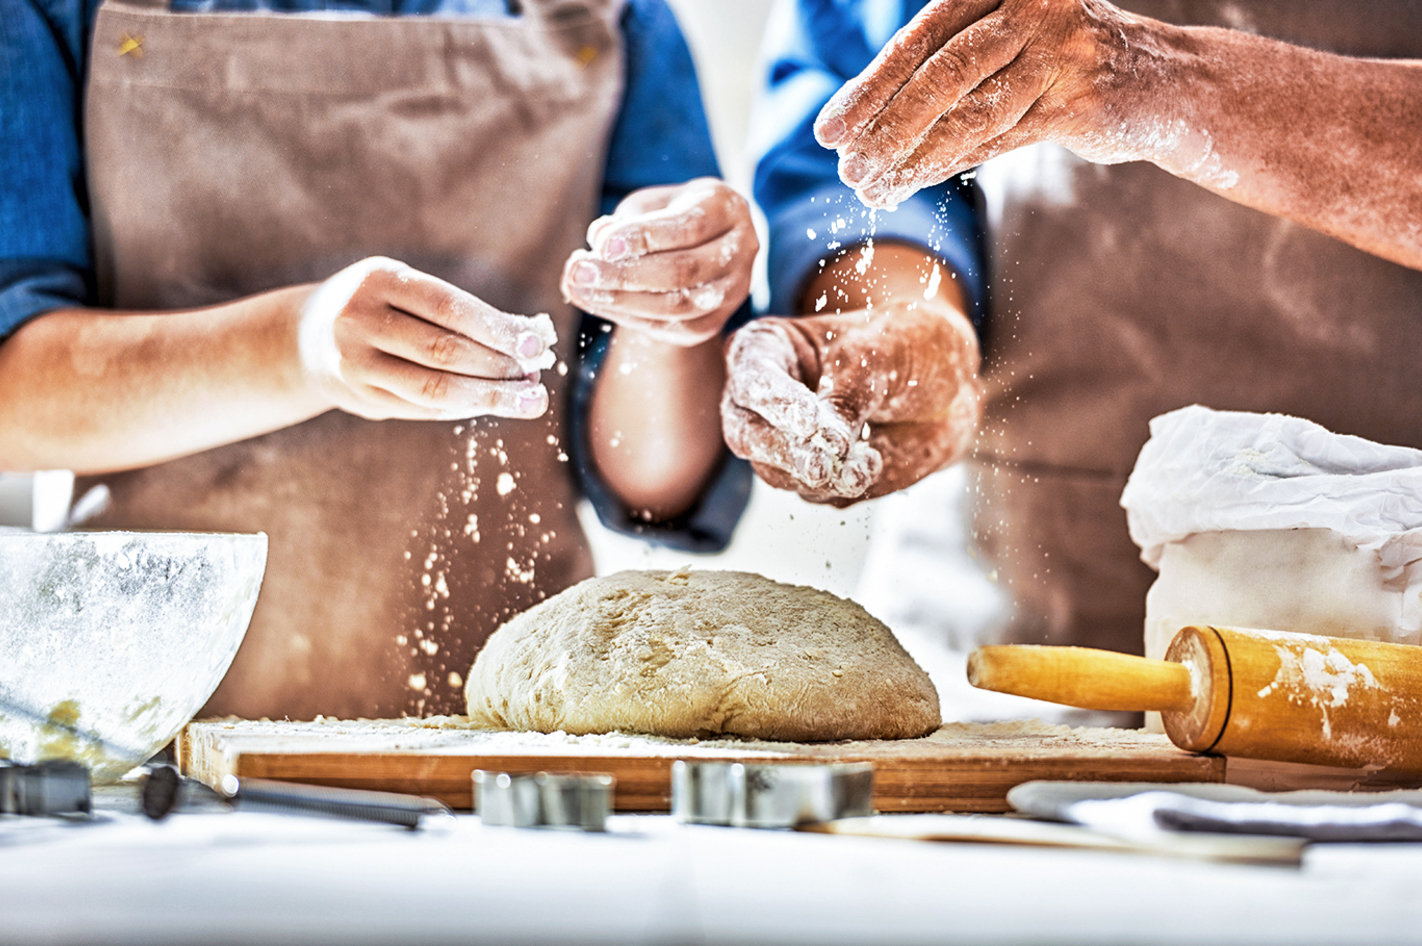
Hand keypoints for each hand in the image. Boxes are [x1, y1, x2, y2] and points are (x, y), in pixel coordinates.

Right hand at [298, 257, 555, 420]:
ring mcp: (354, 363)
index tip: (536, 345)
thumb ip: (459, 312)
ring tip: (528, 400)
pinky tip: (492, 404)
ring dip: (489, 397)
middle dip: (498, 367)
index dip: (496, 328)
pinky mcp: (360, 398)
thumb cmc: (382, 306)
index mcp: (378, 280)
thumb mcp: (407, 289)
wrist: (306, 337)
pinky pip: (422, 408)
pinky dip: (464, 408)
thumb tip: (531, 336)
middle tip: (536, 379)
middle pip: (443, 352)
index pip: (448, 307)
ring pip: (434, 389)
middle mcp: (359, 321)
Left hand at [560, 178, 757, 345]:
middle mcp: (741, 251)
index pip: (689, 227)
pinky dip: (629, 317)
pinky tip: (597, 302)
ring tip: (579, 288)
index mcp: (727, 209)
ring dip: (621, 301)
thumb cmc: (671, 214)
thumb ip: (628, 219)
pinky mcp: (714, 322)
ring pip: (678, 306)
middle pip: (683, 271)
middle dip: (625, 274)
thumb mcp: (652, 203)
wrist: (704, 245)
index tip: (601, 244)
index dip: (644, 237)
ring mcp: (733, 291)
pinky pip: (672, 328)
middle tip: (579, 271)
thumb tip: (598, 240)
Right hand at [721, 301, 982, 505]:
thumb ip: (847, 396)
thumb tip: (827, 445)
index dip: (778, 404)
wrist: (951, 387)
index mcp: (766, 350)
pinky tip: (874, 462)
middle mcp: (763, 400)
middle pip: (746, 435)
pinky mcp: (811, 477)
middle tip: (820, 466)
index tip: (811, 424)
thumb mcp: (879, 355)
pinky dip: (843, 484)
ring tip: (867, 463)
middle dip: (784, 453)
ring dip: (821, 475)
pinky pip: (814, 494)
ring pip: (777, 473)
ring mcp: (784, 442)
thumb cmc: (906, 347)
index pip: (753, 381)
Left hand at [815, 0, 1157, 207]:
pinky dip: (950, 166)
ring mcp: (1060, 51)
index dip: (868, 89)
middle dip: (883, 129)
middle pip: (939, 75)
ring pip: (968, 113)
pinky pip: (1000, 140)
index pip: (919, 40)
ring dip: (911, 158)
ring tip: (870, 189)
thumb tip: (862, 121)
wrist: (1162, 84)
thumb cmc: (1061, 64)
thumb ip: (945, 67)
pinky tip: (913, 185)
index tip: (829, 132)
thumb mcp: (1003, 45)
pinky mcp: (1080, 99)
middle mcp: (1031, 6)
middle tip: (844, 170)